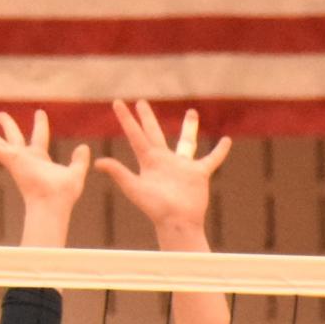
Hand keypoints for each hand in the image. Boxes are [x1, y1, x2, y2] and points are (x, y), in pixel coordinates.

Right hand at [0, 110, 90, 212]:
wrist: (52, 203)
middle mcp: (24, 158)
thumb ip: (80, 160)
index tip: (40, 113)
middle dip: (7, 125)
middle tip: (0, 114)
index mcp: (40, 159)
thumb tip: (84, 147)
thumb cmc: (63, 195)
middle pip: (12, 137)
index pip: (39, 138)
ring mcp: (15, 158)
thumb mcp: (75, 173)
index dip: (40, 125)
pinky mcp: (9, 159)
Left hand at [95, 102, 230, 243]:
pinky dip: (219, 151)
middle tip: (141, 102)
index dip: (126, 119)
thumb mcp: (135, 189)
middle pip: (154, 133)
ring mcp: (182, 166)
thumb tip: (98, 162)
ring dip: (189, 127)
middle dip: (147, 118)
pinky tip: (226, 141)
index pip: (135, 135)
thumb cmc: (155, 208)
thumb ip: (119, 174)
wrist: (177, 222)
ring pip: (186, 141)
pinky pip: (211, 159)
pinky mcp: (199, 174)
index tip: (117, 103)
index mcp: (148, 161)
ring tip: (191, 112)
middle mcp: (164, 160)